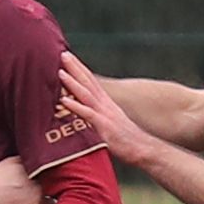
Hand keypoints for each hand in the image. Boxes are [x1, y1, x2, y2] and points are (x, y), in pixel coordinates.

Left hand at [59, 52, 156, 168]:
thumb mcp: (111, 122)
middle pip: (88, 82)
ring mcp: (105, 115)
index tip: (67, 55)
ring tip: (60, 72)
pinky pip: (88, 115)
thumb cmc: (125, 140)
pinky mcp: (104, 127)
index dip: (79, 67)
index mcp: (106, 103)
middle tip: (62, 53)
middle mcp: (105, 105)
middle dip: (75, 67)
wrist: (143, 149)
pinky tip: (64, 100)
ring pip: (86, 95)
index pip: (91, 81)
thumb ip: (97, 115)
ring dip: (73, 82)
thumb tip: (82, 112)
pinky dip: (75, 106)